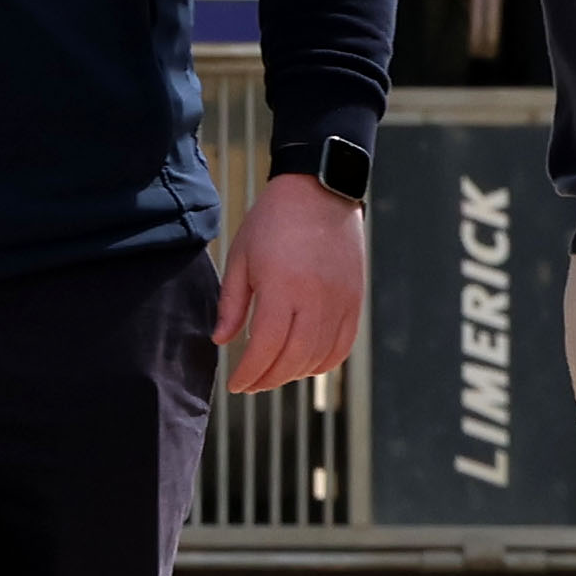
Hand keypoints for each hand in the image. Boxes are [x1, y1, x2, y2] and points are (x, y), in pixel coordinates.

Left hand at [216, 170, 364, 396]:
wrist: (320, 190)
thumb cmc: (273, 221)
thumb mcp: (241, 257)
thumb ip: (232, 303)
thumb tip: (221, 340)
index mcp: (283, 287)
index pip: (266, 347)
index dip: (249, 372)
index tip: (235, 384)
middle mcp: (316, 299)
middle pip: (294, 359)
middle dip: (268, 379)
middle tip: (251, 385)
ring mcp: (341, 301)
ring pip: (319, 357)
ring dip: (294, 374)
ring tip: (272, 374)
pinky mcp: (355, 300)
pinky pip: (343, 346)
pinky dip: (323, 363)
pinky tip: (304, 364)